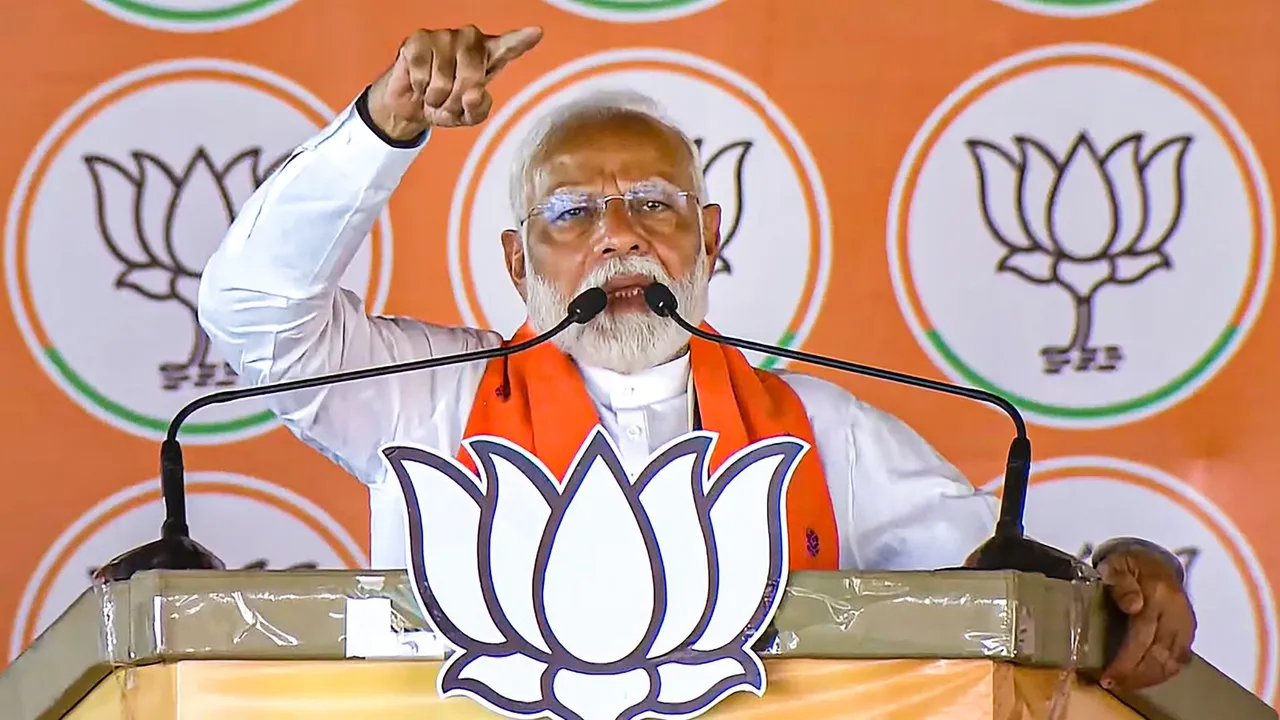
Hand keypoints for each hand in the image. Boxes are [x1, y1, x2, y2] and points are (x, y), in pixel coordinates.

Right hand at [368, 25, 542, 139]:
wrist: (412, 106)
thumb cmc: (446, 104)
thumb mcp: (468, 116)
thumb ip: (478, 109)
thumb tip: (473, 95)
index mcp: (489, 55)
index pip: (509, 46)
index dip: (522, 40)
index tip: (536, 33)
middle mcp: (470, 40)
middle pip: (472, 75)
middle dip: (458, 98)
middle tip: (450, 102)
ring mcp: (444, 36)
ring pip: (445, 79)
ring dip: (437, 97)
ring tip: (435, 93)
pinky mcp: (419, 40)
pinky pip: (423, 75)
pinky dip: (420, 89)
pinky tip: (420, 84)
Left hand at [1098, 547, 1196, 689]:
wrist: (1155, 560)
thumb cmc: (1130, 564)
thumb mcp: (1116, 565)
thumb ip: (1121, 582)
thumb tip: (1132, 605)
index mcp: (1158, 594)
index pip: (1144, 635)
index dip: (1127, 660)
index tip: (1108, 675)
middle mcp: (1176, 611)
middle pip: (1160, 654)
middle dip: (1135, 675)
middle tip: (1113, 684)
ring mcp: (1186, 623)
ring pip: (1173, 661)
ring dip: (1149, 678)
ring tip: (1125, 684)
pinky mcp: (1189, 631)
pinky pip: (1180, 660)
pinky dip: (1163, 673)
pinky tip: (1144, 679)